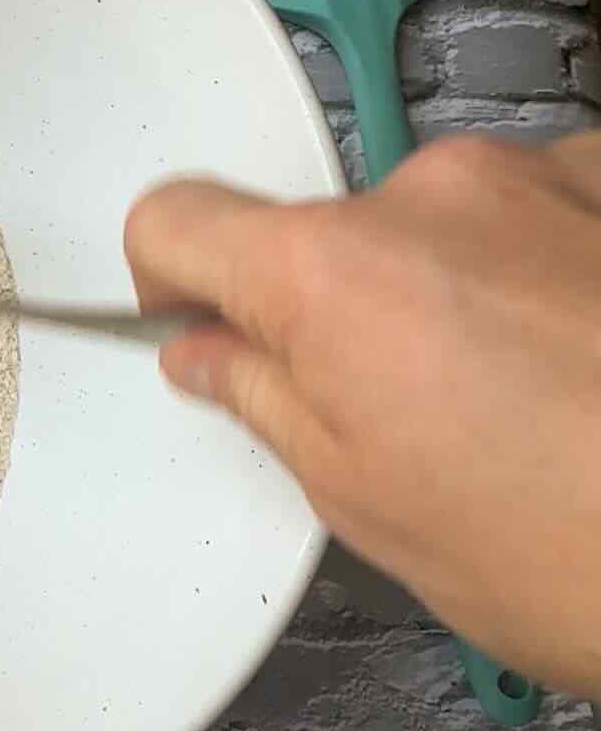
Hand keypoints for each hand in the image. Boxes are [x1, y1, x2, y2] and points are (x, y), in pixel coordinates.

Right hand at [125, 132, 600, 698]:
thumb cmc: (585, 550)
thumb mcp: (366, 500)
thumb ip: (264, 399)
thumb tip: (218, 356)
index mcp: (332, 273)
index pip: (178, 218)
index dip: (171, 277)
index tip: (195, 313)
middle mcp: (435, 195)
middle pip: (330, 227)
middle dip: (345, 304)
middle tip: (401, 408)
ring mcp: (550, 180)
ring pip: (447, 218)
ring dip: (461, 284)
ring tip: (525, 398)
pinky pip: (553, 207)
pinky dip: (553, 266)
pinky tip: (584, 357)